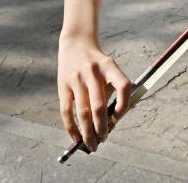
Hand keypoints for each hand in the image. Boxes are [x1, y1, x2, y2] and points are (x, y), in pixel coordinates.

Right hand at [58, 36, 131, 152]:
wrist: (76, 44)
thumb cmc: (97, 64)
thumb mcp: (108, 69)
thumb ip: (111, 92)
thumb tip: (109, 124)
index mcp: (109, 66)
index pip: (123, 86)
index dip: (124, 105)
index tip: (118, 118)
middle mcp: (93, 72)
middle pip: (99, 106)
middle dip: (102, 127)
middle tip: (103, 140)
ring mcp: (76, 78)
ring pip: (83, 112)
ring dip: (88, 132)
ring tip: (92, 144)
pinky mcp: (63, 85)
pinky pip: (66, 111)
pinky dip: (71, 127)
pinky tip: (76, 137)